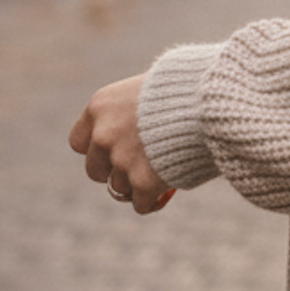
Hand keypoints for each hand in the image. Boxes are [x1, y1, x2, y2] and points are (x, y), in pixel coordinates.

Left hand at [69, 73, 175, 214]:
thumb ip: (132, 110)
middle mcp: (103, 134)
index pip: (78, 141)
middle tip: (139, 166)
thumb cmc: (189, 86)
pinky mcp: (142, 182)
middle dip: (114, 171)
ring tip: (162, 173)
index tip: (114, 149)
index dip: (96, 148)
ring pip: (120, 187)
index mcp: (100, 106)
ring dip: (138, 184)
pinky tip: (166, 192)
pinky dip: (152, 200)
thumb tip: (136, 127)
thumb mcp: (150, 88)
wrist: (211, 99)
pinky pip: (141, 204)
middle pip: (95, 170)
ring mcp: (122, 160)